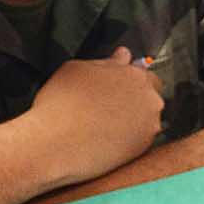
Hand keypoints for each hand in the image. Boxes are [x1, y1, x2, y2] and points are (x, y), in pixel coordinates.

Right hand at [27, 47, 163, 185]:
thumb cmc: (61, 106)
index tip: (115, 87)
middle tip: (106, 106)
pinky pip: (140, 138)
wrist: (54, 144)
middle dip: (132, 99)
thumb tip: (121, 56)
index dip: (127, 80)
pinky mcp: (144, 147)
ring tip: (102, 123)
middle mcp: (149, 99)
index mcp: (135, 75)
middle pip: (149, 96)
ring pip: (146, 118)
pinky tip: (105, 136)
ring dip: (131, 118)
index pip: (144, 73)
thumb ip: (107, 61)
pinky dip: (128, 137)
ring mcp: (149, 125)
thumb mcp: (77, 69)